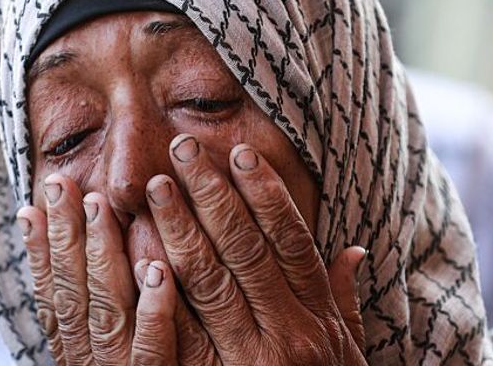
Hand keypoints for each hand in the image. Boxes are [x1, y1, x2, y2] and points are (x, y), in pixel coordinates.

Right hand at [18, 177, 217, 364]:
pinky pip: (155, 350)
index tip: (32, 206)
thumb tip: (81, 253)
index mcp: (76, 357)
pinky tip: (157, 270)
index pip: (51, 299)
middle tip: (63, 186)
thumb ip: (100, 311)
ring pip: (107, 313)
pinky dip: (153, 310)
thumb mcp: (111, 352)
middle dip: (66, 237)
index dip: (39, 253)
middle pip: (74, 296)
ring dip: (102, 256)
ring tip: (100, 207)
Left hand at [145, 134, 366, 364]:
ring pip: (209, 282)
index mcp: (320, 319)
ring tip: (157, 186)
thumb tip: (353, 251)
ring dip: (180, 228)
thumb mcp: (346, 352)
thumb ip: (343, 302)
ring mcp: (250, 362)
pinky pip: (178, 332)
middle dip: (212, 194)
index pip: (291, 242)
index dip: (265, 194)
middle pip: (246, 250)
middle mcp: (289, 335)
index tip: (241, 153)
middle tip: (184, 148)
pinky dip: (158, 292)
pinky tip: (138, 256)